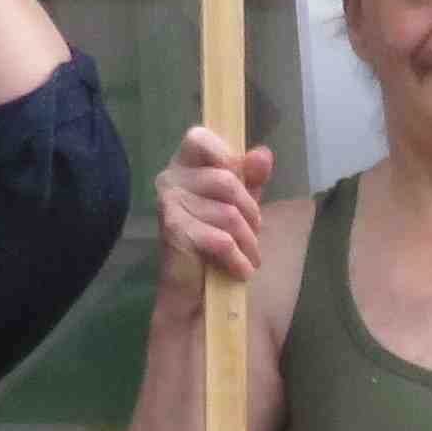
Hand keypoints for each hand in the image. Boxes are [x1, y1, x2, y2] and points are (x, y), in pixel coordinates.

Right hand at [156, 126, 271, 285]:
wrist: (191, 293)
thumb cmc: (214, 244)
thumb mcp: (239, 205)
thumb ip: (250, 178)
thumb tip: (263, 153)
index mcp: (184, 165)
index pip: (200, 137)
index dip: (227, 156)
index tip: (242, 185)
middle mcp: (170, 178)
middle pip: (226, 180)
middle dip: (251, 212)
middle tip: (254, 234)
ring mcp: (168, 203)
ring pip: (228, 214)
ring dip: (248, 242)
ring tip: (250, 257)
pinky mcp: (172, 230)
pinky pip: (221, 239)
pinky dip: (239, 259)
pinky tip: (241, 270)